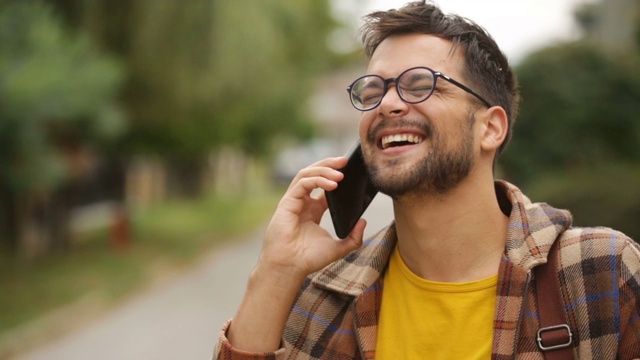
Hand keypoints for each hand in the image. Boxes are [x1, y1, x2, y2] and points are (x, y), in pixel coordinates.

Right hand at [258, 156, 366, 280]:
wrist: (290, 268)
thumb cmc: (308, 260)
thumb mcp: (338, 248)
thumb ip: (353, 237)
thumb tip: (363, 221)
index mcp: (314, 210)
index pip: (324, 185)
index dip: (336, 175)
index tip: (352, 171)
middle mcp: (303, 202)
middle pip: (314, 173)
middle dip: (330, 164)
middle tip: (346, 160)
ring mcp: (294, 201)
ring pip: (307, 174)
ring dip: (324, 169)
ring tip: (341, 173)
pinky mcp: (287, 202)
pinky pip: (302, 183)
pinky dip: (318, 180)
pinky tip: (332, 184)